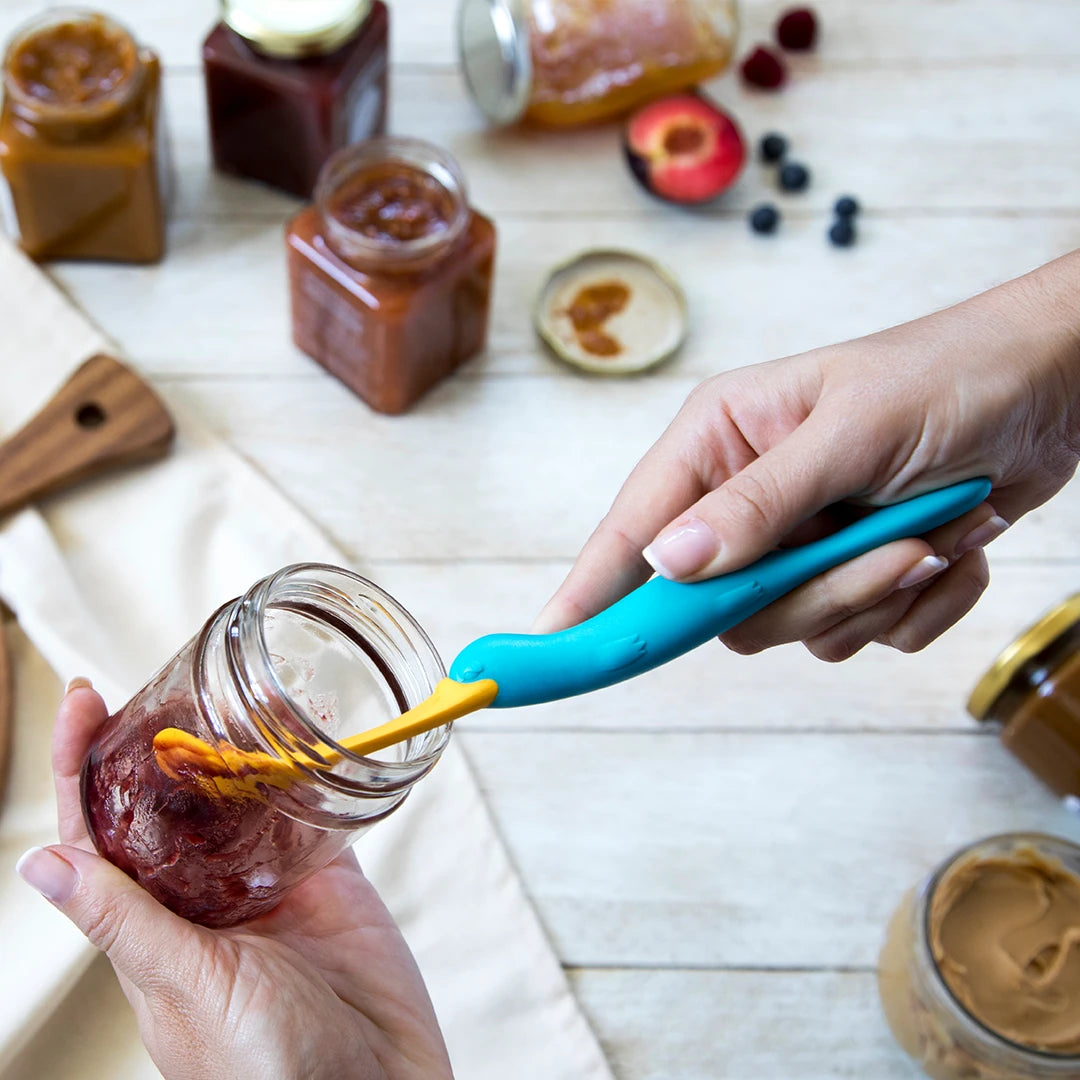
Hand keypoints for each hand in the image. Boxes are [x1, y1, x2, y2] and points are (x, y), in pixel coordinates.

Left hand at [16, 682, 453, 1079]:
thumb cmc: (270, 1071)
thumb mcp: (188, 989)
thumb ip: (126, 924)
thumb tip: (44, 866)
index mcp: (153, 927)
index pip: (97, 832)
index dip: (80, 765)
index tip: (81, 702)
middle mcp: (205, 899)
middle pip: (169, 802)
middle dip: (158, 741)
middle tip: (166, 679)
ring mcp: (268, 887)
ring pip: (240, 800)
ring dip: (235, 748)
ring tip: (237, 690)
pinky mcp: (328, 881)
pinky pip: (310, 815)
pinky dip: (308, 774)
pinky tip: (308, 736)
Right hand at [535, 250, 1079, 660]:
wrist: (1056, 385)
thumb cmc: (948, 375)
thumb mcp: (850, 432)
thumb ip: (757, 505)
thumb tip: (666, 565)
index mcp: (720, 441)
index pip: (634, 527)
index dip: (589, 589)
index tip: (549, 643)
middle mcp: (746, 496)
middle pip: (725, 606)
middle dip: (816, 594)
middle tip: (886, 553)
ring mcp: (798, 540)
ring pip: (795, 628)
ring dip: (876, 594)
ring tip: (935, 535)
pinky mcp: (850, 572)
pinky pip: (861, 635)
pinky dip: (918, 604)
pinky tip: (953, 544)